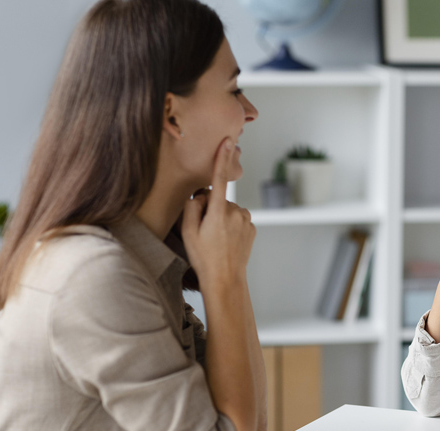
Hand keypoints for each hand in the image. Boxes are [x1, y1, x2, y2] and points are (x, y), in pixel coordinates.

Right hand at [181, 138, 255, 281]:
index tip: (227, 141)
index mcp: (218, 212)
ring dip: (221, 218)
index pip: (219, 179)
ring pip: (229, 210)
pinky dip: (231, 226)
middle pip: (218, 200)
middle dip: (210, 208)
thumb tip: (200, 194)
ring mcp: (246, 220)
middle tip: (204, 232)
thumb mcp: (188, 232)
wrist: (225, 279)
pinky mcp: (252, 228)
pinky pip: (237, 220)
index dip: (222, 159)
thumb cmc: (204, 257)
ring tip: (215, 239)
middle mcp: (236, 212)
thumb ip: (192, 207)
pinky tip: (226, 241)